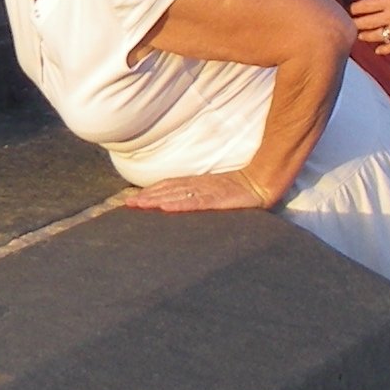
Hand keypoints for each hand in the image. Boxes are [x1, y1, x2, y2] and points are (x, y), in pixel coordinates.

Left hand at [124, 168, 269, 212]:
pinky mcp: (218, 199)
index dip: (151, 192)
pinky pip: (195, 202)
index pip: (169, 186)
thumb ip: (200, 195)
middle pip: (168, 189)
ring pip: (177, 195)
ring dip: (156, 199)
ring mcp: (208, 191)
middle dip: (147, 197)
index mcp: (197, 183)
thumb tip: (180, 203)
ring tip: (140, 205)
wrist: (262, 182)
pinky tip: (166, 207)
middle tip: (128, 204)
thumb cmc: (240, 189)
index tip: (133, 199)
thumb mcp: (216, 191)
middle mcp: (199, 185)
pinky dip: (179, 205)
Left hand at [347, 0, 389, 53]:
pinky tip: (377, 50)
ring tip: (359, 36)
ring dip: (366, 36)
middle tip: (348, 24)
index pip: (367, 5)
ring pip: (378, 35)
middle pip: (368, 22)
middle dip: (356, 23)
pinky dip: (384, 50)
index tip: (350, 9)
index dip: (356, 8)